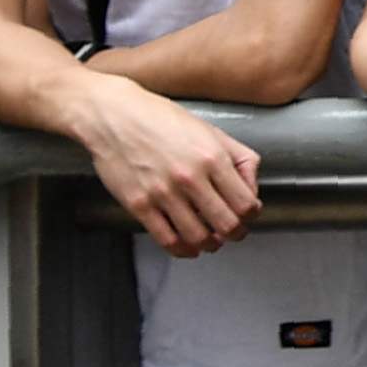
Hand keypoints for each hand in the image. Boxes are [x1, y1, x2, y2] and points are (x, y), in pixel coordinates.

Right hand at [75, 85, 260, 256]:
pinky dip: (182, 249)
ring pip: (198, 237)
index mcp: (212, 157)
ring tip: (211, 240)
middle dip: (235, 233)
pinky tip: (187, 246)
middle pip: (226, 225)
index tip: (248, 215)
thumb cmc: (161, 119)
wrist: (114, 116)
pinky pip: (167, 239)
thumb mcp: (211, 131)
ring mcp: (163, 193)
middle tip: (233, 232)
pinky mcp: (139, 204)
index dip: (251, 215)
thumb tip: (252, 188)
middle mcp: (190, 177)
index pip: (245, 203)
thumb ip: (239, 158)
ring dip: (210, 244)